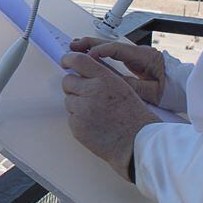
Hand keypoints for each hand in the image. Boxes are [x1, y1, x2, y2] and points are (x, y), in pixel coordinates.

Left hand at [60, 50, 158, 180]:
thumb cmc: (133, 117)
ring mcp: (82, 110)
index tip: (65, 62)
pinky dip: (79, 120)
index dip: (68, 59)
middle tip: (86, 95)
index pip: (79, 60)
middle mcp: (91, 92)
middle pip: (67, 81)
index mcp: (105, 79)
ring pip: (68, 100)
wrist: (136, 143)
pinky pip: (71, 118)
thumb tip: (83, 71)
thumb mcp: (122, 87)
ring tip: (96, 113)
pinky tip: (94, 124)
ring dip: (77, 105)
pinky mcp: (77, 126)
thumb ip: (102, 77)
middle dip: (73, 86)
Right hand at [67, 37, 167, 106]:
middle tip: (73, 45)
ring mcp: (137, 55)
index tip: (87, 56)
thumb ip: (132, 86)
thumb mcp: (152, 93)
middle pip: (111, 44)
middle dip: (90, 43)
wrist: (185, 89)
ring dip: (93, 47)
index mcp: (145, 57)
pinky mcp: (135, 61)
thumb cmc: (173, 91)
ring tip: (76, 47)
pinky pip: (114, 54)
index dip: (100, 51)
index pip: (117, 49)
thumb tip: (111, 81)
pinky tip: (89, 56)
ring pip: (111, 47)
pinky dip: (100, 53)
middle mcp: (140, 52)